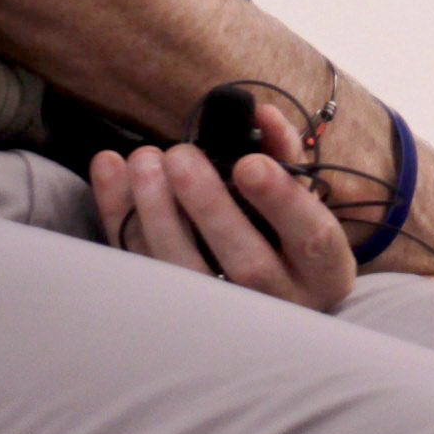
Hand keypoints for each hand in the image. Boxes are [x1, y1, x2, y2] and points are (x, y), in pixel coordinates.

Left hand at [88, 100, 354, 312]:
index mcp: (322, 270)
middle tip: (180, 155)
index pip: (312, 237)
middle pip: (247, 264)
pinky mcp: (176, 313)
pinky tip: (110, 170)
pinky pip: (145, 271)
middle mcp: (281, 303)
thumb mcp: (303, 201)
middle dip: (209, 207)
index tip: (250, 163)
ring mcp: (227, 320)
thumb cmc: (288, 235)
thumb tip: (260, 114)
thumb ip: (286, 155)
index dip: (281, 201)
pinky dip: (121, 221)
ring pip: (190, 276)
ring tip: (144, 162)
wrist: (271, 298)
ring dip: (159, 216)